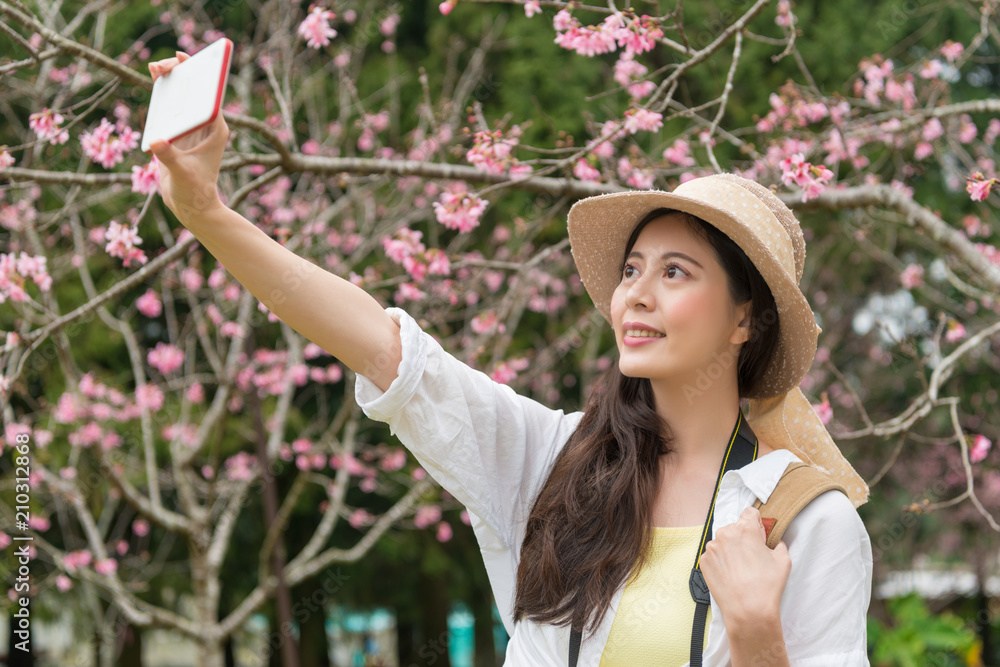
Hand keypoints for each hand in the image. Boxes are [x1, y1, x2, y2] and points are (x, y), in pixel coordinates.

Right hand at [147, 52, 229, 224]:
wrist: (189, 205)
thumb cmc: (193, 191)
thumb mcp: (182, 173)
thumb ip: (169, 156)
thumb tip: (155, 141)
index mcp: (215, 129)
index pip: (210, 95)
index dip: (202, 74)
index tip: (189, 61)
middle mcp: (205, 125)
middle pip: (196, 91)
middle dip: (182, 74)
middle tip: (165, 65)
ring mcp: (191, 127)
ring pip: (182, 96)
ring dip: (171, 81)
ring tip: (155, 67)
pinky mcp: (178, 131)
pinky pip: (171, 106)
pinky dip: (162, 93)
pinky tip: (154, 79)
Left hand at [699, 506, 790, 625]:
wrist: (748, 610)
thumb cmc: (767, 586)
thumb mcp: (783, 560)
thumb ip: (778, 543)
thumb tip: (774, 542)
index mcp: (745, 529)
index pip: (750, 512)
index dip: (756, 523)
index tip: (759, 533)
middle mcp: (725, 533)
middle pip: (735, 528)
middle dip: (743, 538)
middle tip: (752, 556)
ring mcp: (712, 547)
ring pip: (723, 541)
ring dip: (731, 549)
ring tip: (741, 568)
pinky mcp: (704, 561)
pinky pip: (714, 555)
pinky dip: (721, 561)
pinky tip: (731, 574)